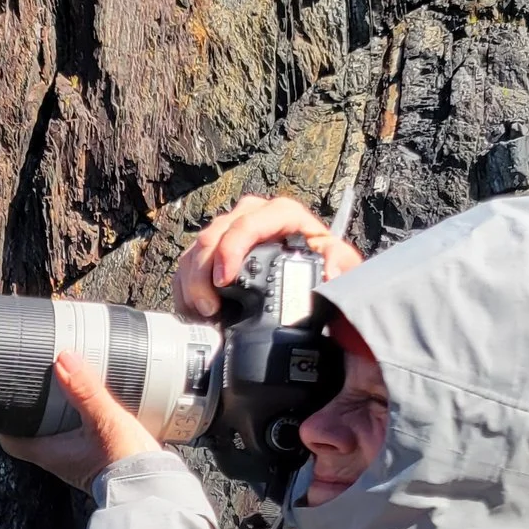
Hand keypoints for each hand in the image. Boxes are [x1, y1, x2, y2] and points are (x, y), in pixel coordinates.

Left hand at [0, 351, 159, 489]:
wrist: (156, 488)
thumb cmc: (126, 461)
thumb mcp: (104, 419)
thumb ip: (85, 390)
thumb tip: (63, 360)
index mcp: (50, 453)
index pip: (12, 440)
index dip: (4, 421)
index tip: (5, 398)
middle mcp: (60, 460)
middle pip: (33, 433)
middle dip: (33, 410)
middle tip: (37, 384)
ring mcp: (78, 461)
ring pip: (57, 434)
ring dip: (58, 414)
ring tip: (65, 387)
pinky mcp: (97, 459)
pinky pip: (80, 437)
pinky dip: (80, 420)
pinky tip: (93, 405)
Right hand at [174, 194, 362, 320]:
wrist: (312, 282)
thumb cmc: (326, 269)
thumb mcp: (344, 266)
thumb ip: (341, 265)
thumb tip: (328, 271)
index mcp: (283, 216)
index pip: (250, 221)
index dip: (231, 247)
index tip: (224, 280)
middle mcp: (253, 218)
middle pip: (214, 233)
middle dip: (203, 272)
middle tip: (208, 307)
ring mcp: (230, 233)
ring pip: (196, 248)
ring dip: (191, 282)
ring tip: (201, 312)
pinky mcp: (215, 252)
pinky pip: (189, 262)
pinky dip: (185, 286)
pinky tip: (193, 309)